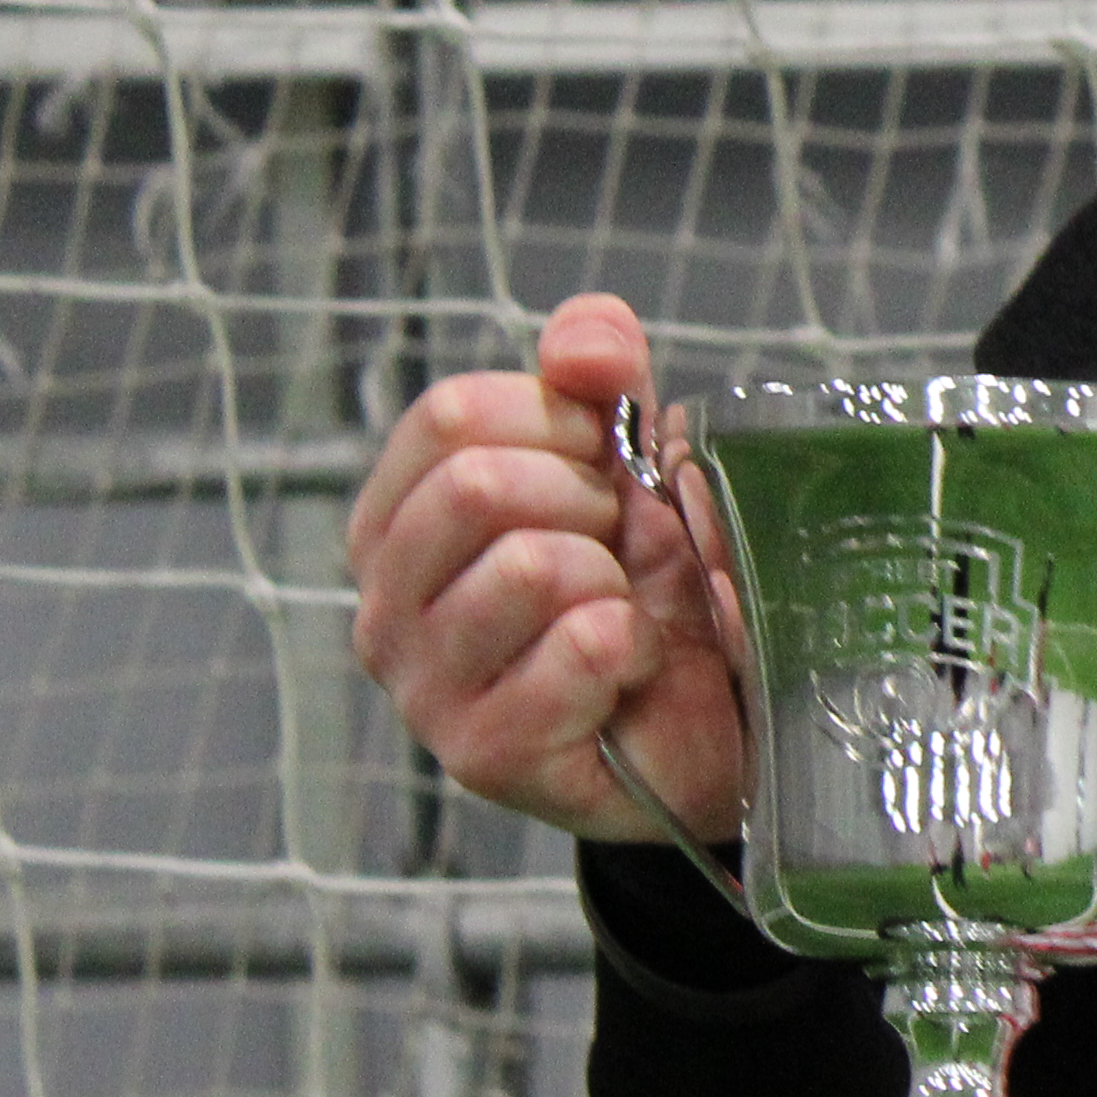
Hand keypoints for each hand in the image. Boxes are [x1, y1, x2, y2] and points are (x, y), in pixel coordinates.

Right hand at [341, 290, 752, 847]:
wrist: (713, 725)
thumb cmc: (652, 590)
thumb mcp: (632, 459)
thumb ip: (600, 374)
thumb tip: (582, 344)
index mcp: (398, 518)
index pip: (449, 414)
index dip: (558, 421)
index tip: (603, 463)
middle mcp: (383, 603)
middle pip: (475, 486)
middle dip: (586, 502)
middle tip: (617, 552)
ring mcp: (422, 686)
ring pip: (531, 566)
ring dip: (615, 580)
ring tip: (621, 614)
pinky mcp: (483, 752)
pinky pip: (583, 646)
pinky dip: (636, 649)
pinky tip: (629, 676)